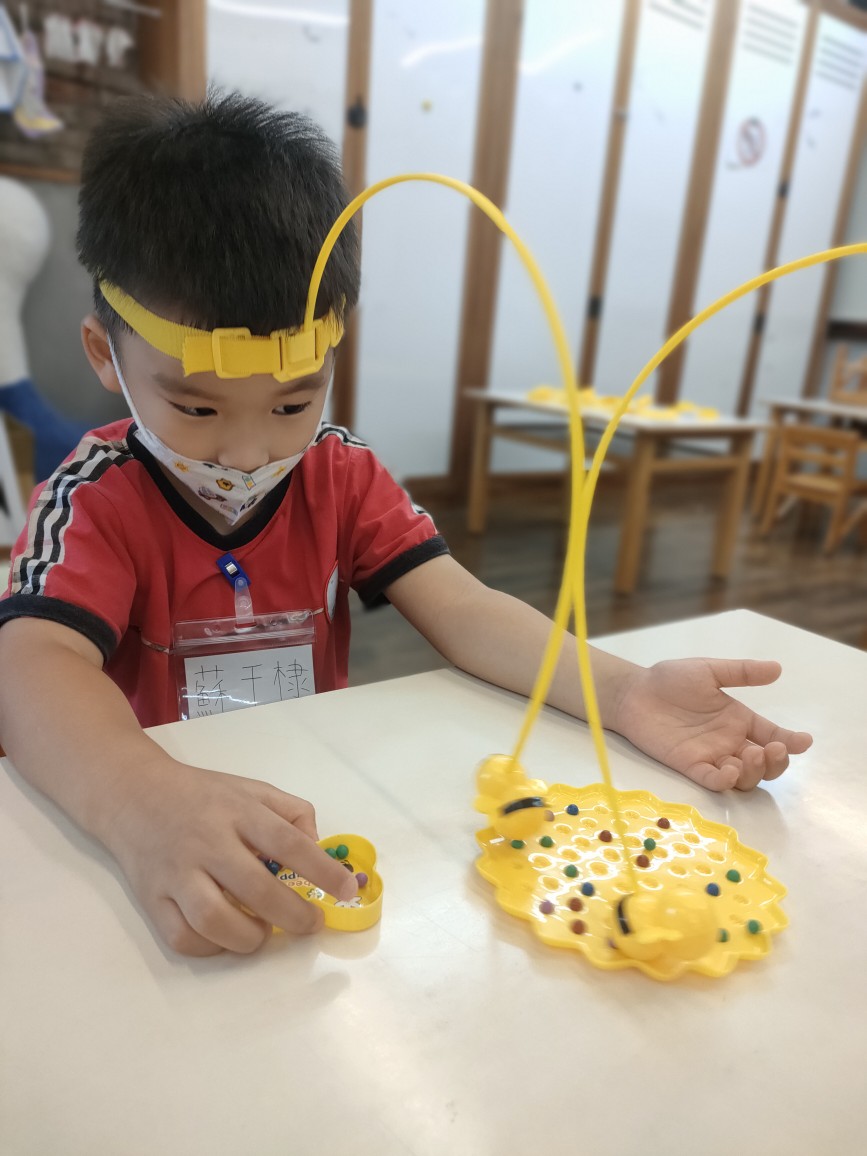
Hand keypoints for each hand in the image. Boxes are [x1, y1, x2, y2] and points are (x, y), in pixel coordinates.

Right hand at [106, 761, 357, 955]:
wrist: (132, 795)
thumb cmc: (203, 796)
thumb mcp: (252, 788)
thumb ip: (292, 813)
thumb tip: (319, 851)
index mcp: (236, 811)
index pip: (287, 841)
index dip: (322, 869)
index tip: (346, 889)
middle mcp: (207, 841)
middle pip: (256, 888)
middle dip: (293, 915)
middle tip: (311, 922)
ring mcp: (176, 873)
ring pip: (214, 919)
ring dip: (249, 937)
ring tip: (264, 932)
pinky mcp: (152, 899)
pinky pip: (182, 937)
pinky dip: (211, 947)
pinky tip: (227, 937)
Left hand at [610, 658, 812, 791]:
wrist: (634, 692)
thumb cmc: (670, 680)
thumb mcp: (709, 670)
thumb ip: (741, 672)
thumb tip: (777, 668)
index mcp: (739, 719)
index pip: (773, 734)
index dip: (791, 741)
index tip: (803, 741)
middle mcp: (729, 741)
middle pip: (765, 763)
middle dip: (776, 762)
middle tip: (772, 749)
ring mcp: (711, 756)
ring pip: (744, 777)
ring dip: (754, 772)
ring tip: (750, 755)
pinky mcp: (690, 766)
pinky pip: (713, 781)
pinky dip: (725, 780)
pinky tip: (728, 769)